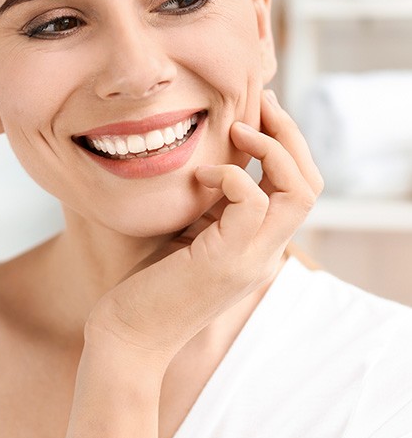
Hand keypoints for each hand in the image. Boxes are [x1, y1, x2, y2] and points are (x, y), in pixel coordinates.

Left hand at [84, 90, 323, 365]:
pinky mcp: (226, 259)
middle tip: (264, 103)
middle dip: (290, 136)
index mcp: (259, 245)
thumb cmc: (149, 281)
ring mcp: (251, 258)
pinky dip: (230, 175)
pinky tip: (201, 174)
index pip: (298, 190)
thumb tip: (216, 160)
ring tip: (239, 128)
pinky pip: (251, 201)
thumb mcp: (190, 231)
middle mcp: (265, 252)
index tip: (259, 112)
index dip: (286, 146)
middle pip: (309, 184)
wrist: (128, 335)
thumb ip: (212, 204)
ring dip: (271, 149)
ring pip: (298, 191)